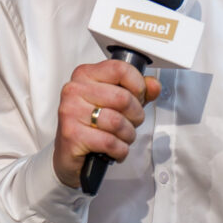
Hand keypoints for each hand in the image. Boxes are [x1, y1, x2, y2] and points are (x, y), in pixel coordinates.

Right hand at [53, 60, 160, 187]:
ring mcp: (71, 111)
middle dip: (136, 115)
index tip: (139, 97)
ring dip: (128, 135)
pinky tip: (114, 149)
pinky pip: (110, 142)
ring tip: (122, 137)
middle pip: (123, 98)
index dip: (138, 86)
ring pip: (117, 122)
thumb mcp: (117, 103)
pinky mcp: (72, 135)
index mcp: (85, 74)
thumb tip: (153, 86)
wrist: (69, 154)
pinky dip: (119, 150)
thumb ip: (138, 91)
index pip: (120, 69)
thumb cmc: (92, 125)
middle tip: (131, 123)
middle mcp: (74, 89)